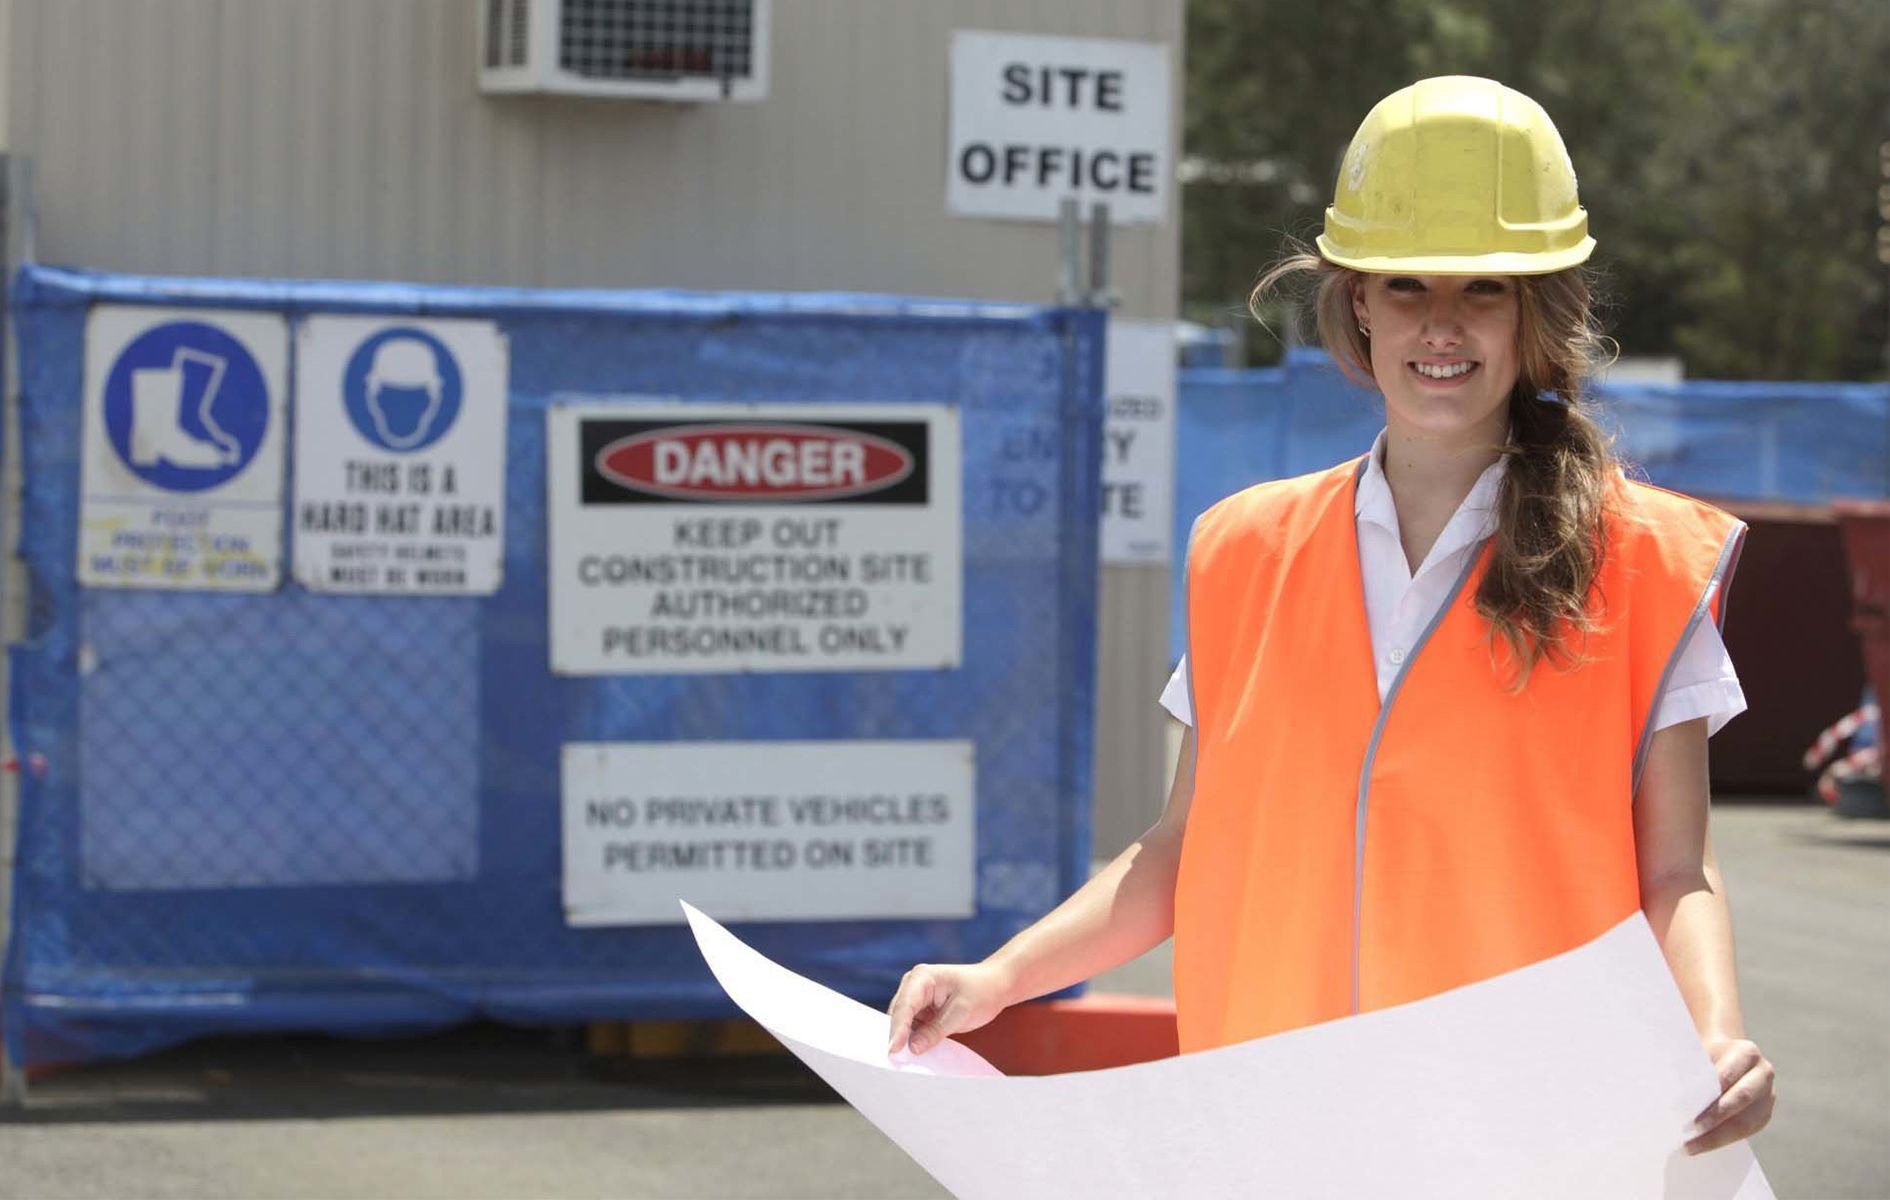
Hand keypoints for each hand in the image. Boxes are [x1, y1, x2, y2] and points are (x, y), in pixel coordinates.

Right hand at [885, 961, 1014, 1055]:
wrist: (995, 986)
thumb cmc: (982, 992)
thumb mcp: (961, 1013)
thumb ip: (936, 1031)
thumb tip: (913, 1048)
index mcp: (923, 977)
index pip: (905, 1005)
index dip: (897, 1029)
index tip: (893, 1050)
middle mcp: (914, 984)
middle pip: (899, 1013)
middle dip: (896, 1035)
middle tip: (895, 1060)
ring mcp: (916, 997)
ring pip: (902, 1022)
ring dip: (903, 1039)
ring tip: (903, 1059)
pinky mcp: (921, 1009)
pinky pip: (911, 1026)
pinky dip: (912, 1039)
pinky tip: (913, 1052)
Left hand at [1686, 1036, 1775, 1154]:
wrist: (1726, 1058)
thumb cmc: (1705, 1056)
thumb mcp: (1699, 1054)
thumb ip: (1692, 1071)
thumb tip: (1672, 1097)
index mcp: (1746, 1052)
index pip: (1728, 1074)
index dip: (1711, 1091)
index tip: (1690, 1107)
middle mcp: (1763, 1072)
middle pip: (1741, 1097)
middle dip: (1715, 1117)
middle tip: (1691, 1130)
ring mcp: (1768, 1094)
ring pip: (1747, 1121)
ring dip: (1719, 1136)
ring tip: (1693, 1146)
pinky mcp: (1765, 1113)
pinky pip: (1747, 1131)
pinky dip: (1724, 1139)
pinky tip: (1704, 1144)